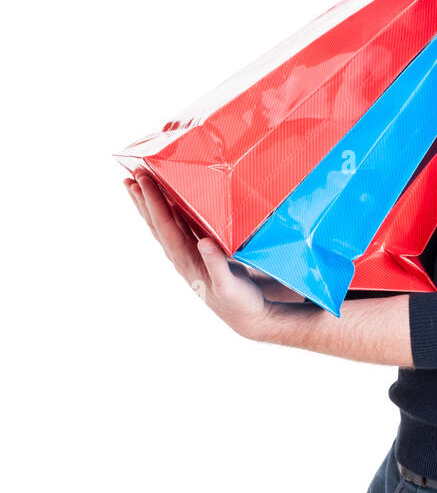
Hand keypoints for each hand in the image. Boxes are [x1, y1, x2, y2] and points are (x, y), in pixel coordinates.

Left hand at [122, 171, 276, 338]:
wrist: (248, 318)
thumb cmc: (240, 302)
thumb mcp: (230, 286)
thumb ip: (217, 264)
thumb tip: (205, 242)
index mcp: (187, 259)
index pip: (165, 225)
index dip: (154, 201)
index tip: (143, 179)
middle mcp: (182, 256)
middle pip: (157, 222)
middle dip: (144, 199)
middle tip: (130, 175)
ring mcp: (189, 255)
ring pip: (165, 224)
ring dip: (151, 204)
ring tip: (138, 186)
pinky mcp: (200, 255)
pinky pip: (179, 228)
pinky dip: (170, 212)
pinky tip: (170, 204)